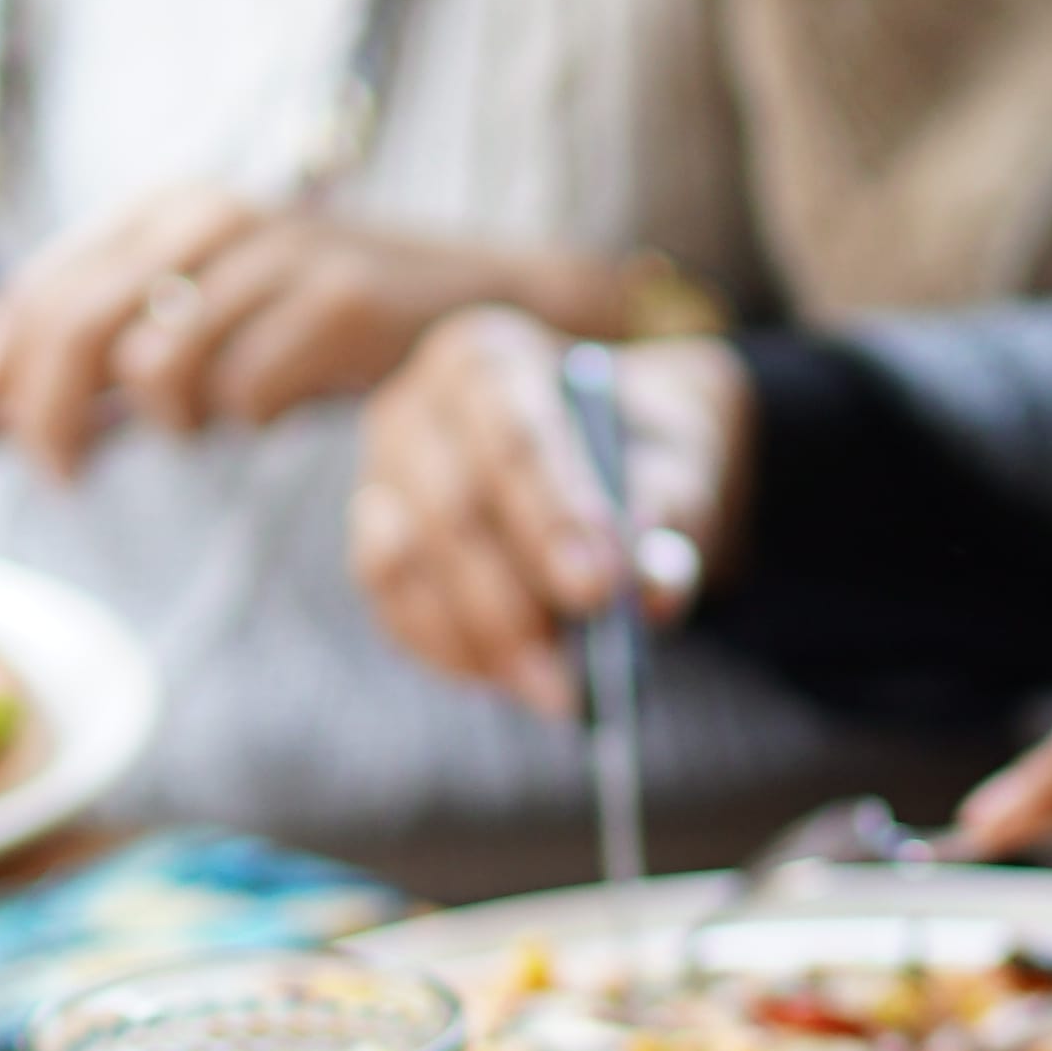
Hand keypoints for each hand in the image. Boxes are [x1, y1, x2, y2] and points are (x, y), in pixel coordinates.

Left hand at [0, 182, 646, 482]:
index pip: (34, 294)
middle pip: (70, 322)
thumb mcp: (201, 321)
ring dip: (170, 423)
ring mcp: (279, 251)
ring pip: (156, 364)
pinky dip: (248, 416)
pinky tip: (278, 409)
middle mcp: (209, 215)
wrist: (478, 297)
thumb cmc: (316, 323)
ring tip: (208, 427)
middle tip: (61, 477)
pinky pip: (247, 390)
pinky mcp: (342, 298)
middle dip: (42, 416)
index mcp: (160, 211)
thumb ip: (95, 369)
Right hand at [350, 312, 756, 726]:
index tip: (600, 590)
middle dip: (513, 602)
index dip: (553, 518)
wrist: (604, 455)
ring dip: (480, 641)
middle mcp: (417, 406)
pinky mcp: (373, 542)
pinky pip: (391, 607)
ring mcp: (380, 476)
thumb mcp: (678, 464)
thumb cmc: (639, 452)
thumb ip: (671, 512)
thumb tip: (653, 587)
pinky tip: (509, 681)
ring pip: (404, 564)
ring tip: (556, 694)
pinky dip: (449, 653)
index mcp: (491, 356)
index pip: (514, 437)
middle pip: (451, 509)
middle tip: (573, 679)